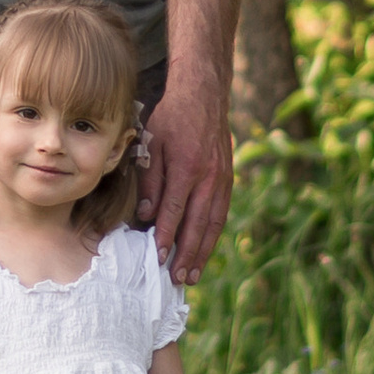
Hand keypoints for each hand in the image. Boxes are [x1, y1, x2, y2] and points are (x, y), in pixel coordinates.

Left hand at [141, 80, 232, 285]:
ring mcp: (222, 179)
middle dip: (187, 253)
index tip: (157, 257)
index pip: (174, 210)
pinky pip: (221, 213)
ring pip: (213, 223)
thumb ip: (150, 180)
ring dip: (203, 251)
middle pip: (197, 223)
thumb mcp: (152, 142)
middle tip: (177, 278)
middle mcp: (208, 176)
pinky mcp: (228, 179)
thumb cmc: (172, 118)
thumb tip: (145, 215)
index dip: (166, 235)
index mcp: (187, 166)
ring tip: (193, 274)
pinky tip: (205, 249)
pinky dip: (213, 235)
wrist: (204, 95)